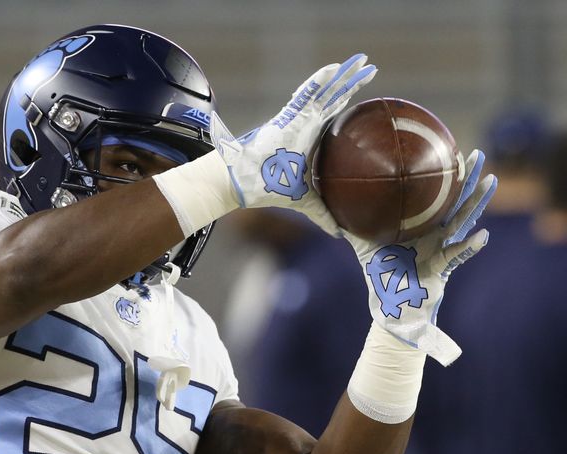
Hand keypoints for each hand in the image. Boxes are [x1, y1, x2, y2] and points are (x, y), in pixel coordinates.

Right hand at [209, 54, 376, 235]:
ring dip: (342, 76)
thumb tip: (340, 233)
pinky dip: (318, 83)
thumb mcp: (304, 202)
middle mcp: (303, 125)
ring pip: (323, 93)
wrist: (241, 183)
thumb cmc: (268, 188)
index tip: (368, 91)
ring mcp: (295, 120)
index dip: (350, 101)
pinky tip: (334, 69)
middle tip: (370, 66)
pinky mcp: (285, 119)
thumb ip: (322, 214)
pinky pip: (305, 97)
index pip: (334, 116)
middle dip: (350, 82)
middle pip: (332, 99)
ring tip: (361, 61)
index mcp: (308, 138)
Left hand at [344, 150, 497, 364]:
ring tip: (491, 181)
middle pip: (455, 201)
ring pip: (463, 221)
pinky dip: (469, 247)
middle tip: (479, 154)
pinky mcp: (442, 269)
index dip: (442, 177)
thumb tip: (331, 209)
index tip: (448, 151)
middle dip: (468, 179)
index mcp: (420, 227)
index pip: (435, 197)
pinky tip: (482, 236)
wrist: (390, 307)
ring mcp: (441, 250)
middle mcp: (435, 235)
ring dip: (477, 202)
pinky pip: (457, 256)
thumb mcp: (365, 247)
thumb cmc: (382, 277)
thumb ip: (353, 228)